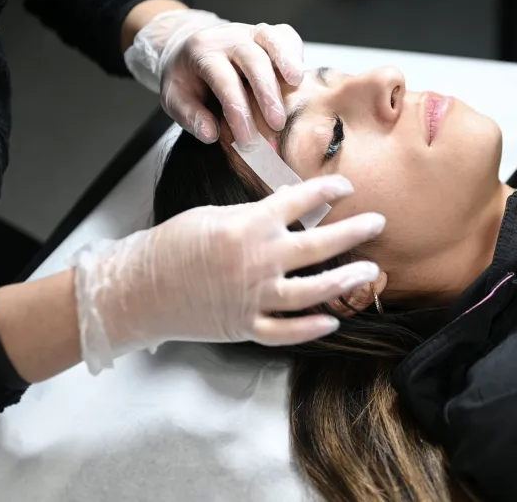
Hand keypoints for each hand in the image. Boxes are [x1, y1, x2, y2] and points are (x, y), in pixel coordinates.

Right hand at [70, 175, 383, 373]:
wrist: (138, 289)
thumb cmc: (172, 245)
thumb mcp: (213, 217)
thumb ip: (254, 216)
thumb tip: (290, 207)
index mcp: (248, 225)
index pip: (299, 201)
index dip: (327, 191)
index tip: (347, 186)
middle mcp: (258, 260)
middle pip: (319, 245)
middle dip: (354, 232)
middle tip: (378, 223)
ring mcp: (254, 296)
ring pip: (313, 290)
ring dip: (346, 281)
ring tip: (370, 272)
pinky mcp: (245, 325)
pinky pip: (287, 329)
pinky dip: (311, 327)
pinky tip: (334, 319)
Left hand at [124, 8, 304, 145]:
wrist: (190, 48)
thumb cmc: (186, 77)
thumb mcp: (174, 98)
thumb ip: (189, 116)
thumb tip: (210, 134)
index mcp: (202, 52)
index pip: (224, 81)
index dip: (238, 112)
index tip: (248, 141)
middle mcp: (227, 38)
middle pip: (252, 59)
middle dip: (267, 92)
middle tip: (277, 123)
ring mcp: (249, 32)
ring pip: (271, 38)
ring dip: (287, 60)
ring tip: (296, 84)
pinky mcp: (266, 33)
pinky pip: (285, 34)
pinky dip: (294, 51)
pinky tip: (299, 75)